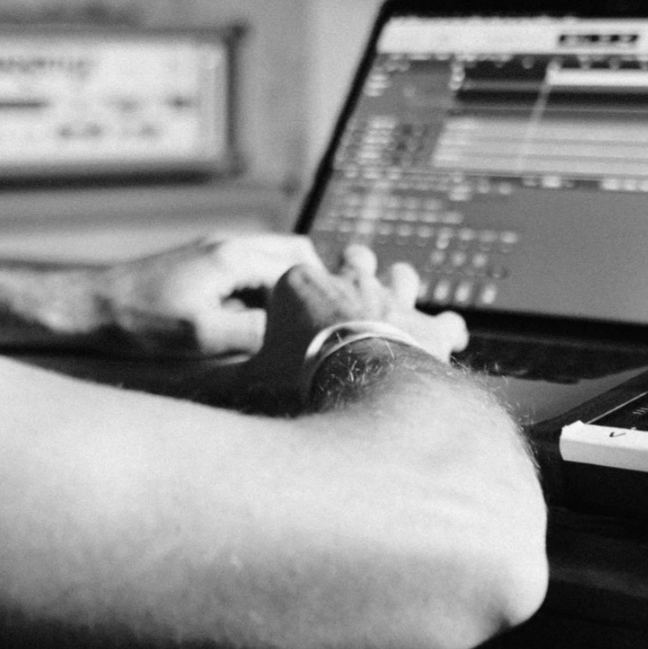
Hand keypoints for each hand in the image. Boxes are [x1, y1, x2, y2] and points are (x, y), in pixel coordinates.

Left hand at [91, 233, 325, 356]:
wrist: (88, 307)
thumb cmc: (140, 322)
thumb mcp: (202, 335)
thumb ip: (253, 332)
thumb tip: (291, 333)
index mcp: (234, 256)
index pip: (302, 267)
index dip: (318, 296)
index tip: (324, 326)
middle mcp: (229, 245)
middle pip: (293, 254)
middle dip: (310, 287)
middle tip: (311, 326)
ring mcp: (213, 252)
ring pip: (271, 261)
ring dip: (285, 290)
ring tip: (284, 329)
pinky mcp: (200, 265)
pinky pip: (248, 271)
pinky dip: (261, 292)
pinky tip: (250, 324)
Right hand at [235, 245, 468, 398]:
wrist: (354, 375)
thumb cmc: (299, 371)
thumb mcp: (255, 372)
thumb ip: (233, 374)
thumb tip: (200, 389)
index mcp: (305, 285)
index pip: (299, 276)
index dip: (300, 293)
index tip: (298, 312)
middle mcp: (352, 282)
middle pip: (355, 259)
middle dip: (354, 269)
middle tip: (351, 291)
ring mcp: (393, 300)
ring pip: (401, 276)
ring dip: (398, 289)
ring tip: (394, 306)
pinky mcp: (428, 327)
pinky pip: (446, 322)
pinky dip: (446, 332)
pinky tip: (444, 341)